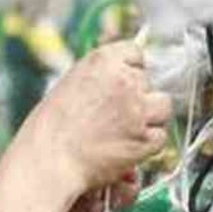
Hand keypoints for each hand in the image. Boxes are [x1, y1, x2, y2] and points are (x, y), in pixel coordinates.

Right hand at [22, 41, 173, 192]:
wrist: (49, 159)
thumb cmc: (51, 128)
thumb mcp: (72, 85)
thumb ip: (101, 78)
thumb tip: (124, 79)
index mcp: (103, 61)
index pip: (135, 52)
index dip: (131, 69)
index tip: (124, 83)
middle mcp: (125, 80)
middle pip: (149, 82)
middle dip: (138, 96)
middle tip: (117, 115)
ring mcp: (138, 109)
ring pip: (163, 107)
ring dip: (150, 118)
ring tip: (127, 130)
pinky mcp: (145, 138)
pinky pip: (160, 137)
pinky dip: (148, 145)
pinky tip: (127, 148)